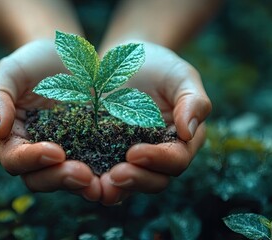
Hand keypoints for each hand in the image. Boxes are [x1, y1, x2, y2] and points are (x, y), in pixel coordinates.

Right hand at [0, 39, 100, 200]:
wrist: (65, 56)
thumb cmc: (32, 63)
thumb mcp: (9, 72)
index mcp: (10, 139)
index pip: (14, 158)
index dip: (32, 160)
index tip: (55, 151)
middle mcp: (34, 155)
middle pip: (40, 178)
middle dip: (60, 178)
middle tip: (83, 174)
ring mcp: (63, 156)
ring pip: (68, 181)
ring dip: (84, 186)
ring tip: (102, 183)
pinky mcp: (88, 152)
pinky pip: (95, 169)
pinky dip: (105, 176)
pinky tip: (120, 172)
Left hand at [99, 42, 211, 204]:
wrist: (126, 58)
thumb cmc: (160, 66)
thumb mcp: (181, 77)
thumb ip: (193, 102)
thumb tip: (189, 133)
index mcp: (180, 141)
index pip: (176, 160)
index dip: (158, 160)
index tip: (135, 152)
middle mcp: (157, 156)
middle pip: (154, 180)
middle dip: (136, 180)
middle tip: (114, 175)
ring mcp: (130, 157)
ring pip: (127, 184)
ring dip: (114, 189)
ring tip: (96, 185)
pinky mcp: (105, 153)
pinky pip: (101, 171)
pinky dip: (93, 178)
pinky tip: (78, 174)